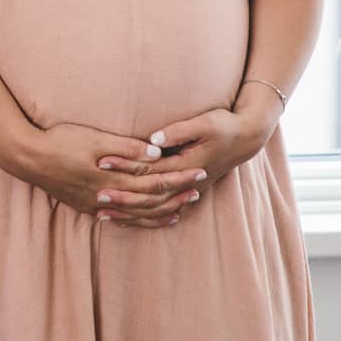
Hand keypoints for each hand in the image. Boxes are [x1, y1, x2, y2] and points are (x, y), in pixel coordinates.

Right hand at [7, 122, 203, 224]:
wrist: (27, 158)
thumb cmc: (60, 141)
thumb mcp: (94, 138)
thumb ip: (126, 148)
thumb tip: (157, 154)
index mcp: (112, 179)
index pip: (154, 182)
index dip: (177, 178)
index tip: (197, 172)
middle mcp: (108, 197)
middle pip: (150, 201)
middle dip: (175, 195)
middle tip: (198, 190)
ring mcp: (97, 205)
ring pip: (137, 214)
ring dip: (160, 212)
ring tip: (180, 210)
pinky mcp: (88, 206)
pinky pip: (120, 219)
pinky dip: (138, 220)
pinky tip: (146, 219)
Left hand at [99, 101, 280, 216]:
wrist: (246, 139)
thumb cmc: (224, 126)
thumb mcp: (205, 123)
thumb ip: (179, 131)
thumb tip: (153, 140)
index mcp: (186, 165)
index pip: (148, 168)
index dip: (124, 164)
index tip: (100, 160)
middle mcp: (185, 183)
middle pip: (148, 193)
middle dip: (121, 194)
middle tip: (94, 193)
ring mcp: (187, 191)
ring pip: (153, 207)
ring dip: (129, 210)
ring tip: (102, 212)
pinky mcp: (187, 191)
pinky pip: (162, 209)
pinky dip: (143, 216)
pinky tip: (126, 218)